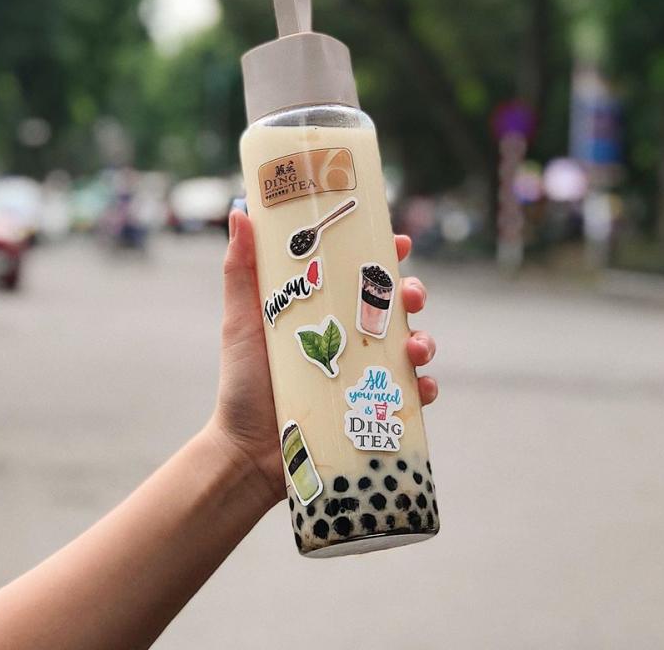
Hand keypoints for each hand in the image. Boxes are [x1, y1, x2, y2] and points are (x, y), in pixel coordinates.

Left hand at [210, 209, 437, 503]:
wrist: (246, 451)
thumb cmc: (243, 382)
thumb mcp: (242, 321)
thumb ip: (241, 271)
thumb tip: (239, 211)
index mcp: (325, 312)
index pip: (361, 276)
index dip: (385, 255)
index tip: (399, 242)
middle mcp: (350, 338)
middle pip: (395, 307)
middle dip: (412, 294)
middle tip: (410, 295)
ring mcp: (364, 373)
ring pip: (411, 346)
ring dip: (424, 340)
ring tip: (415, 347)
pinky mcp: (373, 409)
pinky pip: (411, 396)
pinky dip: (424, 388)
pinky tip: (421, 386)